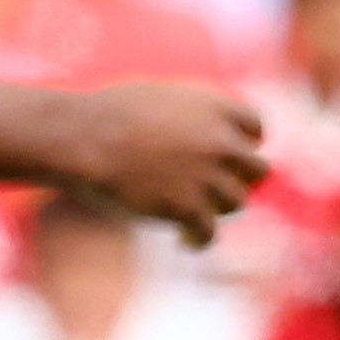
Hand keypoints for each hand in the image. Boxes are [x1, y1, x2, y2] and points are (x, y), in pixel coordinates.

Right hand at [57, 82, 267, 242]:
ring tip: (195, 213)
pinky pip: (209, 233)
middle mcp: (221, 141)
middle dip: (238, 178)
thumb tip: (203, 132)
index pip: (255, 128)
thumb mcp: (161, 98)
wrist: (82, 137)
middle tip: (216, 187)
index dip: (243, 143)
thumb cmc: (108, 113)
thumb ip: (191, 116)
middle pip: (257, 169)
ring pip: (236, 201)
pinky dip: (198, 239)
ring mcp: (207, 176)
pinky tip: (185, 241)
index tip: (228, 155)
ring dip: (217, 207)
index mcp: (216, 107)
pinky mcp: (187, 207)